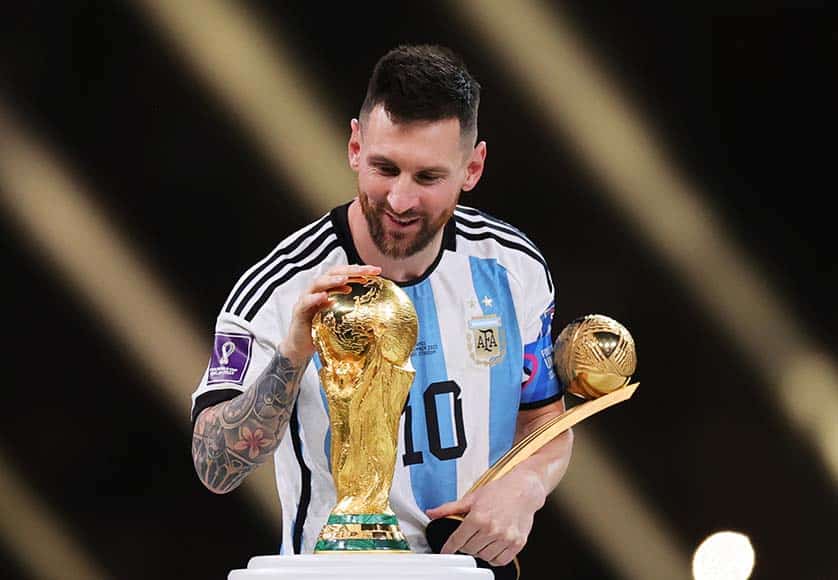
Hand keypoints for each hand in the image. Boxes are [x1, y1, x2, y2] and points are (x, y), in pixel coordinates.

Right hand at [279, 264, 380, 363]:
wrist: (301, 346)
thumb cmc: (322, 329)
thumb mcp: (340, 318)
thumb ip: (352, 309)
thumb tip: (378, 307)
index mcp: (329, 289)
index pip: (344, 273)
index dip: (360, 270)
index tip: (377, 270)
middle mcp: (317, 290)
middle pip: (332, 273)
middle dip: (350, 270)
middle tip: (366, 271)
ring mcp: (306, 299)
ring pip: (318, 283)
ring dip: (332, 280)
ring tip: (344, 279)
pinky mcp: (299, 312)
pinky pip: (306, 302)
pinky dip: (315, 298)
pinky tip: (325, 297)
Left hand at [425, 468, 546, 565]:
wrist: (524, 489)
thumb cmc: (500, 491)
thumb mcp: (472, 497)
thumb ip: (450, 508)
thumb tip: (432, 513)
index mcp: (478, 517)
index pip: (457, 540)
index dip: (449, 547)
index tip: (446, 551)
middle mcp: (492, 529)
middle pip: (469, 550)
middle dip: (465, 546)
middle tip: (469, 537)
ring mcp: (506, 538)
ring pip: (484, 557)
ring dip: (479, 552)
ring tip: (481, 540)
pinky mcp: (517, 543)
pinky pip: (501, 561)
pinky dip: (494, 558)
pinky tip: (492, 547)